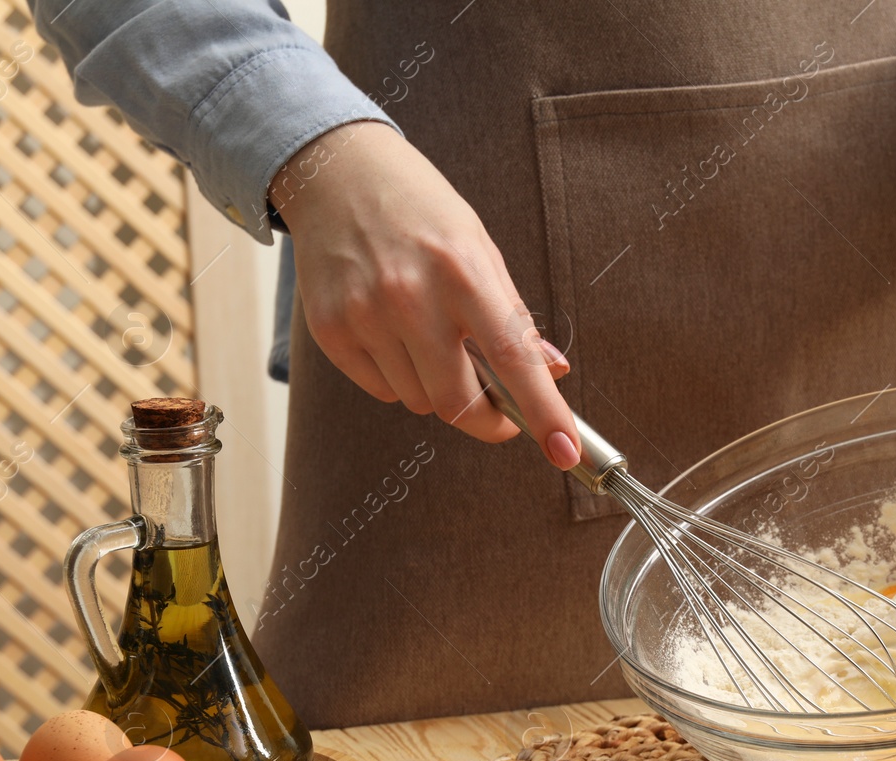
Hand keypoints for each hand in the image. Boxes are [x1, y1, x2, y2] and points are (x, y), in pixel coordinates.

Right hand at [270, 121, 579, 468]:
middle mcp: (411, 297)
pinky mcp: (331, 331)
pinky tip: (392, 333)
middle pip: (457, 402)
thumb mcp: (479, 249)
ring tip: (430, 336)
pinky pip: (382, 390)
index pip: (513, 359)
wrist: (336, 173)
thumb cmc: (420, 211)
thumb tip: (553, 371)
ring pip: (419, 401)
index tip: (565, 451)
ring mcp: (365, 316)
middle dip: (486, 416)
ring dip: (437, 388)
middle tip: (498, 405)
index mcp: (463, 272)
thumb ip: (513, 316)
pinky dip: (398, 377)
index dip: (544, 411)